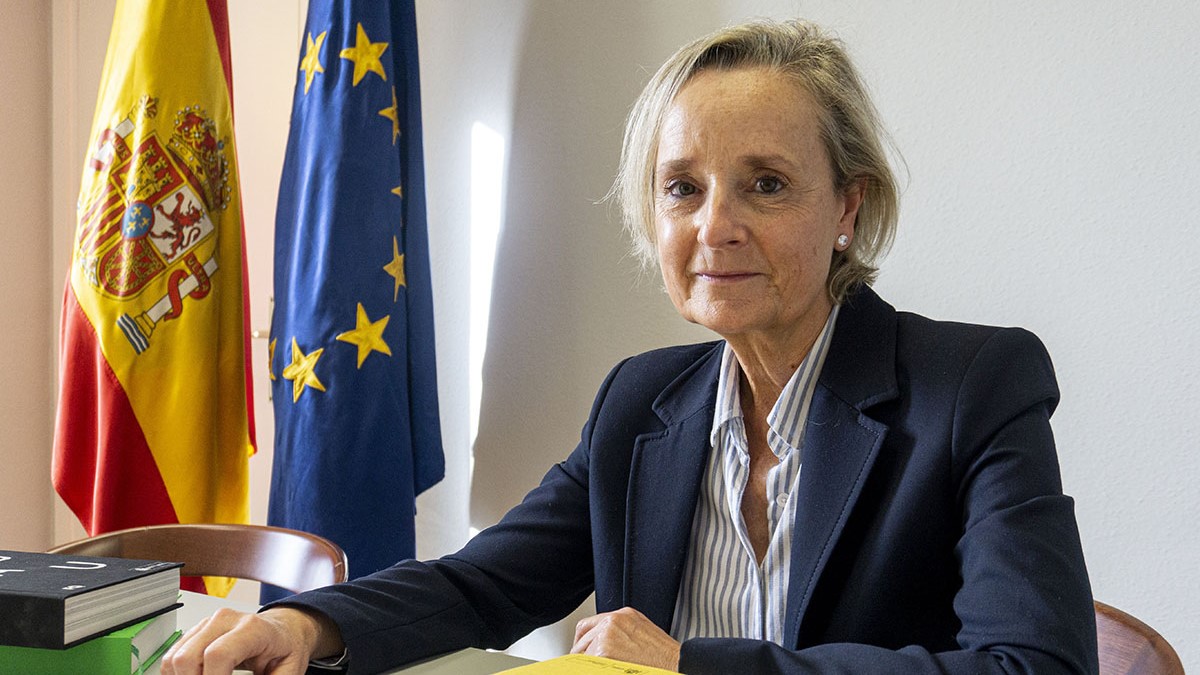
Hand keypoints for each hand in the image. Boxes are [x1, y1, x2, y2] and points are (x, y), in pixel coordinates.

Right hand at [161, 606, 342, 674]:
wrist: (283, 631)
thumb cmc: (285, 647)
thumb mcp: (289, 670)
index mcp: (252, 629)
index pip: (217, 654)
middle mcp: (226, 621)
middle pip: (188, 658)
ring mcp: (207, 624)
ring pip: (174, 659)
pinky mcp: (196, 632)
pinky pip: (172, 657)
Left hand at [571, 607, 680, 671]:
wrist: (677, 664)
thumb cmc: (664, 656)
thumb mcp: (643, 633)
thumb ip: (621, 632)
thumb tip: (603, 644)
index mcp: (622, 615)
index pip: (588, 625)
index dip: (583, 642)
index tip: (581, 652)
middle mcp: (612, 622)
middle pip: (581, 639)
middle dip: (582, 655)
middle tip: (585, 666)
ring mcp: (607, 636)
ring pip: (582, 654)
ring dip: (586, 664)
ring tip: (600, 668)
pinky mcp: (604, 653)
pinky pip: (586, 665)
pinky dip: (589, 669)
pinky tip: (602, 670)